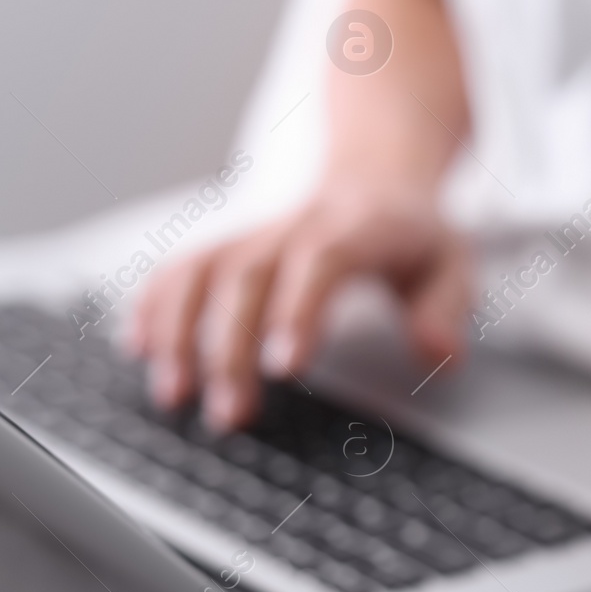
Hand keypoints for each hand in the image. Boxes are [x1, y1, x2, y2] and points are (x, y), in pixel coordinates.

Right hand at [127, 179, 470, 430]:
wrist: (376, 178)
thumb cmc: (413, 236)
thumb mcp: (453, 265)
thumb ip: (447, 311)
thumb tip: (437, 354)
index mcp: (355, 230)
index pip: (321, 262)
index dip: (298, 309)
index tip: (286, 367)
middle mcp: (295, 228)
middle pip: (249, 276)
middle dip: (230, 347)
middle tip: (230, 413)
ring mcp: (255, 235)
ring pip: (203, 270)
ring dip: (178, 330)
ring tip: (173, 394)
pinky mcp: (228, 245)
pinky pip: (181, 265)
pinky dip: (153, 303)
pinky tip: (138, 347)